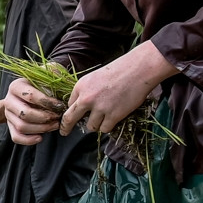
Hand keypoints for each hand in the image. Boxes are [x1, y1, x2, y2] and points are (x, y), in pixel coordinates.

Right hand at [3, 78, 64, 145]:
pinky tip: (41, 137)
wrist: (30, 94)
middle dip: (44, 118)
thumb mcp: (45, 75)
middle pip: (24, 113)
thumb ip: (52, 73)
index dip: (47, 102)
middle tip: (58, 118)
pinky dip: (28, 140)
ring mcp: (8, 114)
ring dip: (40, 129)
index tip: (61, 105)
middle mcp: (8, 100)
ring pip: (21, 126)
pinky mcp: (10, 126)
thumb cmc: (41, 84)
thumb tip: (60, 78)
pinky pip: (16, 137)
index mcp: (16, 86)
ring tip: (54, 125)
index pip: (30, 95)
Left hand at [61, 41, 176, 135]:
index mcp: (80, 87)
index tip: (71, 117)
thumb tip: (81, 107)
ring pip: (90, 126)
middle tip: (64, 132)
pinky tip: (113, 118)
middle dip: (66, 127)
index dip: (72, 111)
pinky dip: (108, 126)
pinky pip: (104, 128)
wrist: (138, 70)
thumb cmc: (119, 71)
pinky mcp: (113, 115)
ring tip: (106, 116)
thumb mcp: (95, 77)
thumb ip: (86, 91)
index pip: (70, 105)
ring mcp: (99, 108)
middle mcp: (86, 98)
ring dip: (96, 124)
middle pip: (70, 119)